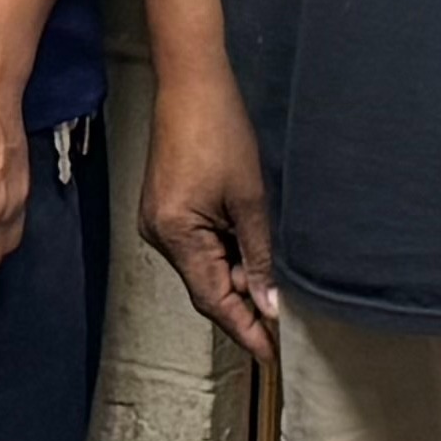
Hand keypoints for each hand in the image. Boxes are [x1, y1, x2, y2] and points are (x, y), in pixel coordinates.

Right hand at [140, 69, 277, 360]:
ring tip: (270, 271)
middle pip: (206, 286)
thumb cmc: (220, 131)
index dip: (243, 329)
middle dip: (244, 299)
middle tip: (283, 312)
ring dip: (236, 274)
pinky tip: (248, 246)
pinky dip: (224, 253)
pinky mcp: (164, 210)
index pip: (213, 300)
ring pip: (204, 266)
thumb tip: (269, 304)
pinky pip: (197, 247)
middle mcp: (158, 235)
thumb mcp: (251, 199)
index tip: (269, 354)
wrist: (191, 85)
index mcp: (176, 235)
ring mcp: (157, 222)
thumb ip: (259, 256)